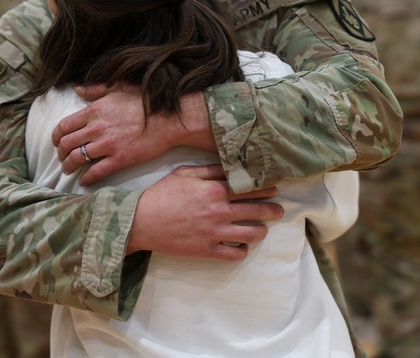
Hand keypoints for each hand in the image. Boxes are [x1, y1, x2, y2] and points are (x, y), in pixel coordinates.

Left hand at [53, 84, 212, 185]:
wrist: (169, 119)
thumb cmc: (145, 101)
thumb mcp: (119, 88)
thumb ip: (95, 89)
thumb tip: (78, 90)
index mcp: (94, 110)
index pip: (64, 126)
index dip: (56, 136)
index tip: (57, 142)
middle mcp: (97, 128)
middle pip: (67, 144)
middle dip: (60, 153)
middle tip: (62, 157)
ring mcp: (107, 145)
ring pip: (77, 159)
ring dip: (69, 166)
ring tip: (69, 169)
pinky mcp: (119, 160)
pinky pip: (95, 172)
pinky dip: (86, 178)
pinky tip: (84, 180)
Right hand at [127, 165, 282, 260]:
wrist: (141, 221)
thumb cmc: (161, 194)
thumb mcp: (184, 173)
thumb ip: (210, 170)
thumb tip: (231, 166)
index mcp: (214, 190)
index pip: (249, 188)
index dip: (266, 188)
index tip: (274, 189)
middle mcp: (219, 211)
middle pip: (256, 211)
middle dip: (272, 210)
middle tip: (278, 210)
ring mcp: (215, 233)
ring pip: (251, 234)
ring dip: (261, 231)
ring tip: (263, 229)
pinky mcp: (207, 251)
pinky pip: (235, 254)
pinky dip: (242, 250)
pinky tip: (242, 246)